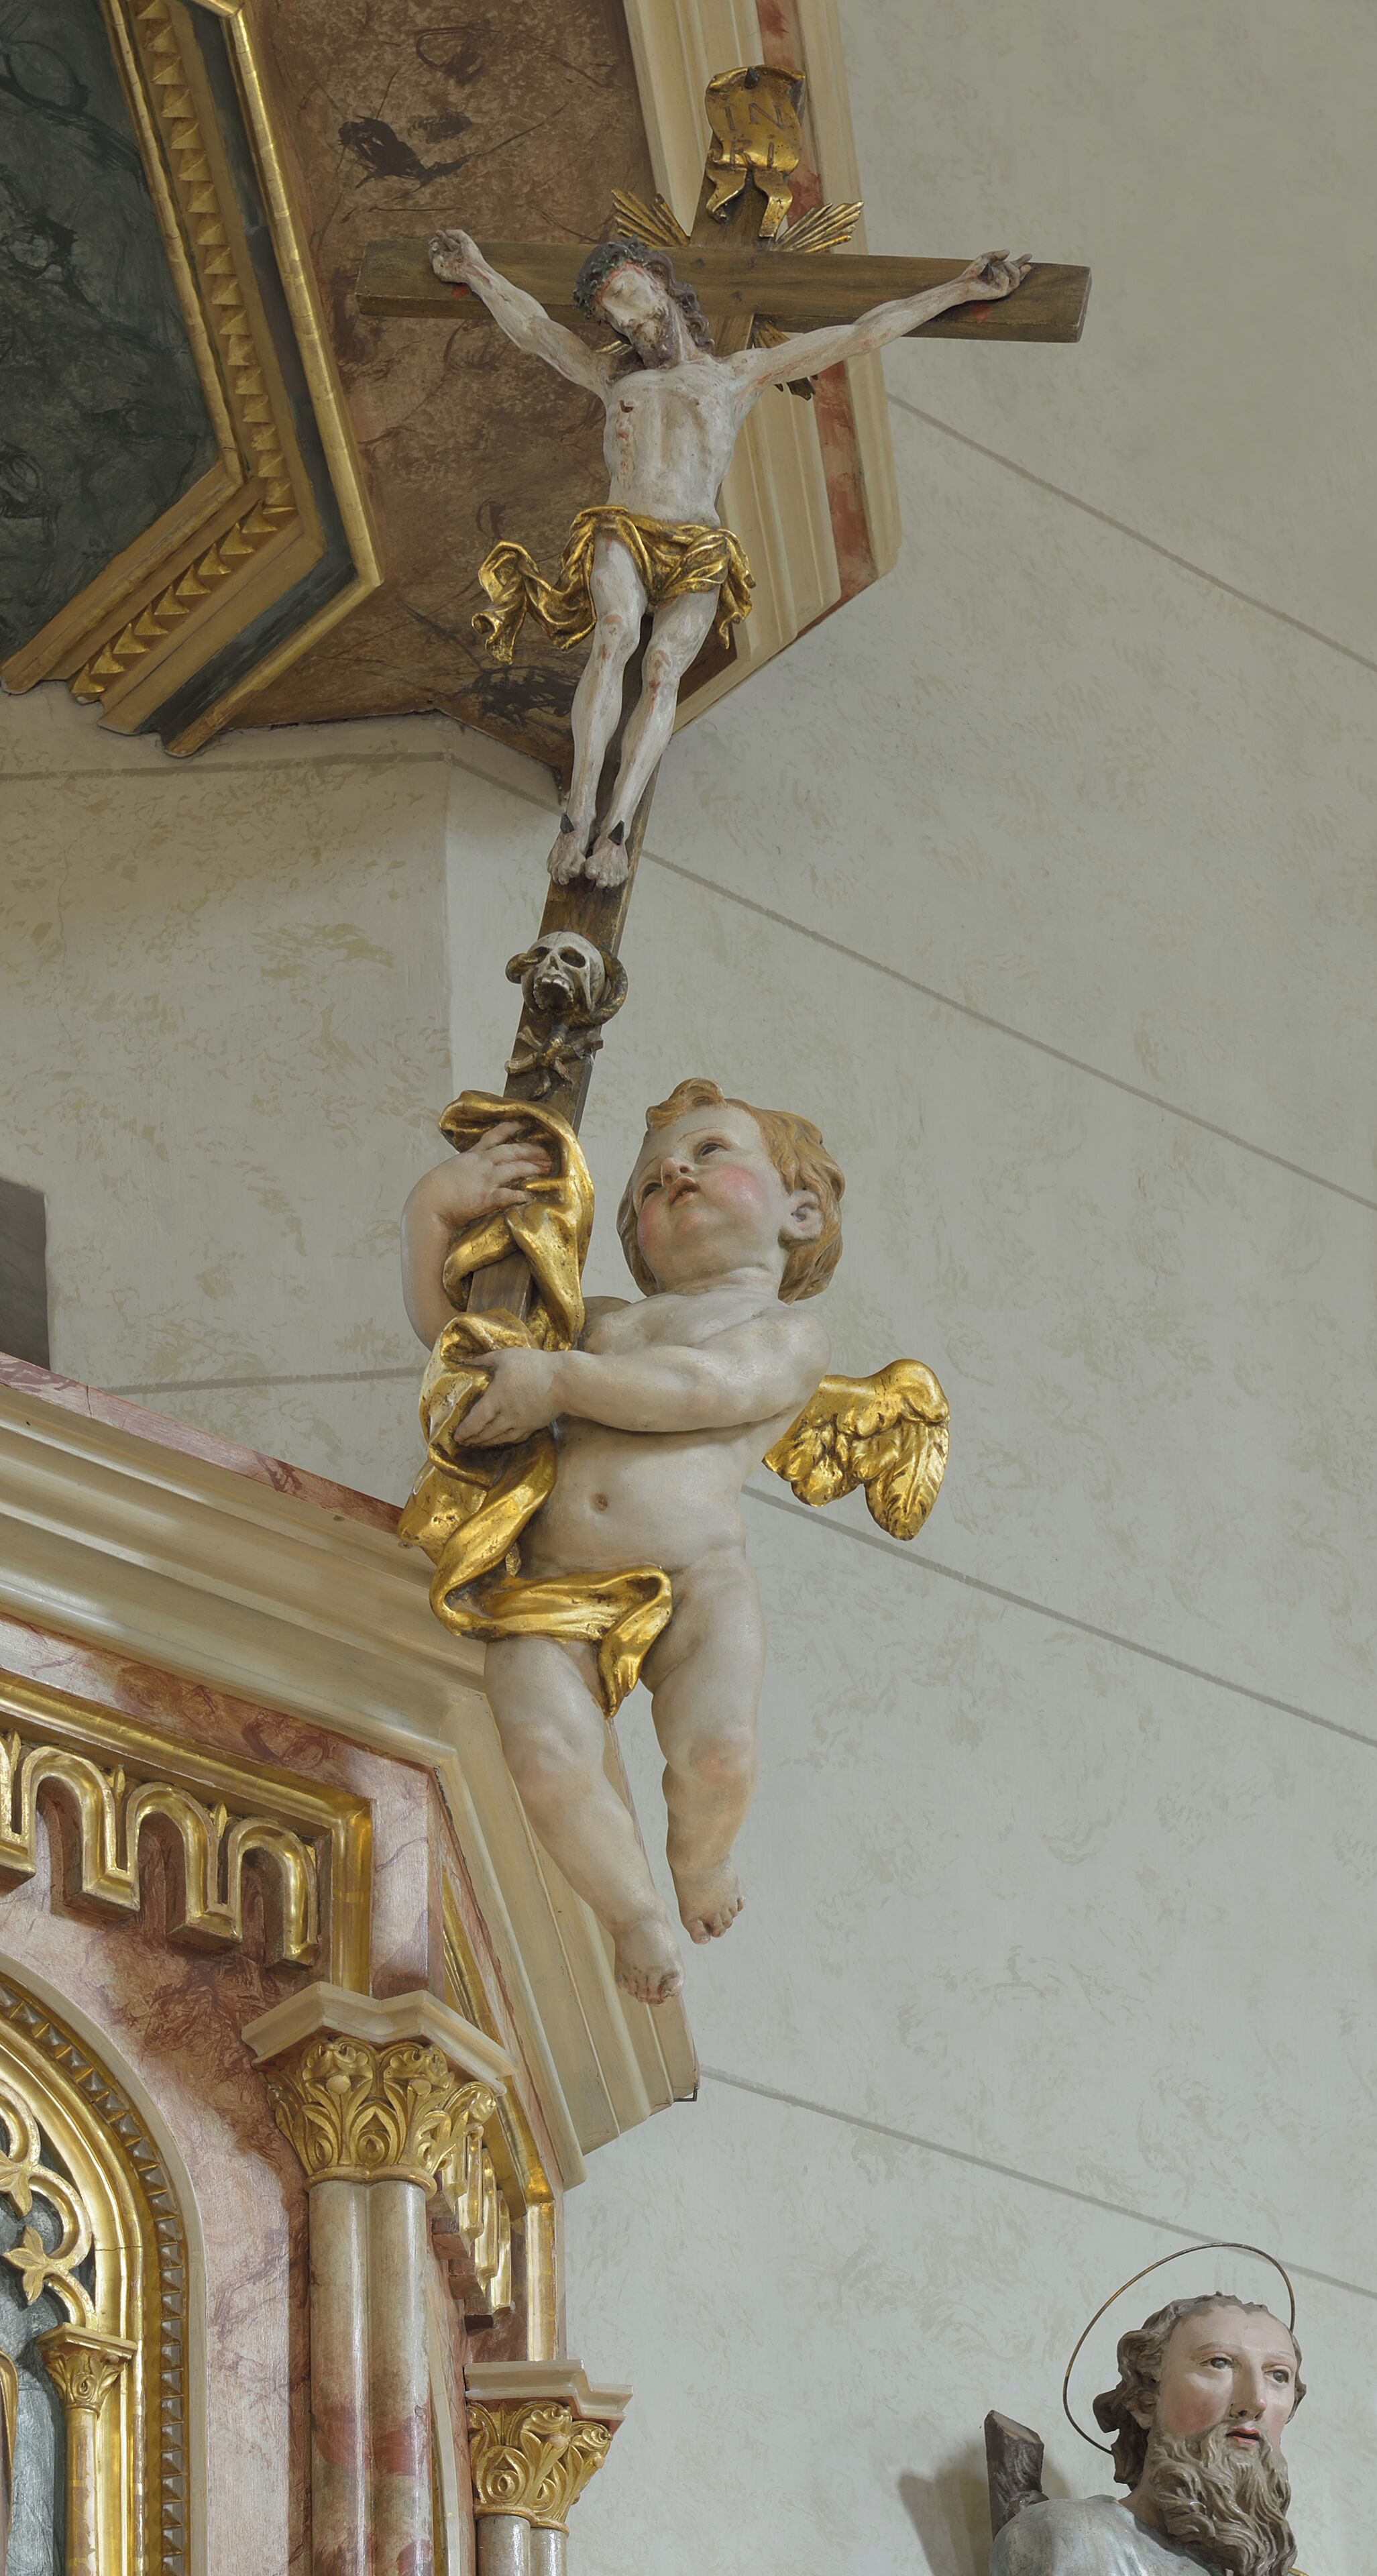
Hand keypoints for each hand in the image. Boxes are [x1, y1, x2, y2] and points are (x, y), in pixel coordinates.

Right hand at [408, 1122, 550, 1233]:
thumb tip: (474, 1168)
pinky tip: (530, 1195)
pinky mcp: (486, 1198)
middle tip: (546, 1153)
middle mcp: (481, 1164)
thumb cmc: (435, 1190)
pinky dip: (521, 1195)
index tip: (522, 1124)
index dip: (509, 1129)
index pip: (493, 1137)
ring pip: (515, 1168)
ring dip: (532, 1168)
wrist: (429, 1204)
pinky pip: (509, 1194)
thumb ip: (466, 1166)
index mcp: (472, 1156)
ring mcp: (485, 1180)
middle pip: (512, 1151)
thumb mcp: (451, 1169)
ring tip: (545, 1169)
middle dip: (531, 1151)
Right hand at [429, 227, 480, 284]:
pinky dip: (434, 258)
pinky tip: (439, 255)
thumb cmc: (473, 256)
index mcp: (459, 251)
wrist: (474, 270)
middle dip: (435, 243)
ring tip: (435, 245)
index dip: (442, 236)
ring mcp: (447, 266)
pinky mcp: (443, 273)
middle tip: (434, 239)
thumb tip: (446, 231)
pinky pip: (434, 265)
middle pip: (440, 250)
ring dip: (432, 249)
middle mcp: (453, 259)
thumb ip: (456, 233)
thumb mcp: (466, 240)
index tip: (438, 232)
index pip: (449, 242)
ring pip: (434, 257)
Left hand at [452, 1346, 560, 1444]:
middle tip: (464, 1442)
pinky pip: (516, 1437)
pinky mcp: (534, 1425)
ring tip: (478, 1444)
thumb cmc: (535, 1366)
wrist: (565, 1381)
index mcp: (496, 1399)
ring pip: (500, 1438)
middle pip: (486, 1433)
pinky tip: (502, 1440)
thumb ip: (485, 1360)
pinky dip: (505, 1441)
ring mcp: (521, 1423)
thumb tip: (467, 1361)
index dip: (465, 1430)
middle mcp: (507, 1415)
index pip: (475, 1421)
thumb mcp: (506, 1356)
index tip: (457, 1436)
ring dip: (487, 1442)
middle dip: (473, 1439)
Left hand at [960, 252, 1031, 298]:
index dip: (1022, 260)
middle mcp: (1002, 279)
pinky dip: (1005, 276)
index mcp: (999, 270)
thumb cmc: (972, 272)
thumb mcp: (985, 258)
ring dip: (1015, 271)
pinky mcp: (999, 293)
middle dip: (1024, 268)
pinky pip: (1009, 284)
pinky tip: (997, 271)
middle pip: (1017, 274)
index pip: (1013, 266)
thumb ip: (996, 255)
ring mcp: (1001, 287)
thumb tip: (1008, 252)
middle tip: (1028, 263)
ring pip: (1016, 280)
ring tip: (1008, 264)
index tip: (1029, 255)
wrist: (964, 284)